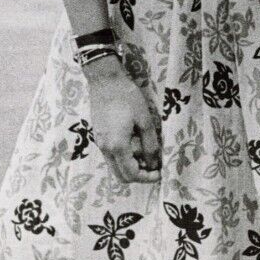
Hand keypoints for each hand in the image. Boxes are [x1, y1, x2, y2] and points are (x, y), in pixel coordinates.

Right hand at [84, 59, 161, 184]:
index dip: (147, 177)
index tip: (160, 173)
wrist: (105, 81)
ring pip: (115, 166)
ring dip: (131, 166)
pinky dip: (124, 157)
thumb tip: (154, 162)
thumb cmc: (127, 97)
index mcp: (117, 146)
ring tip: (148, 153)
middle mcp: (106, 149)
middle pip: (121, 175)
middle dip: (139, 175)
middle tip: (154, 167)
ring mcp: (100, 144)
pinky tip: (136, 144)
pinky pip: (112, 156)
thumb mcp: (144, 119)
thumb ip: (150, 143)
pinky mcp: (99, 137)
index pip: (131, 173)